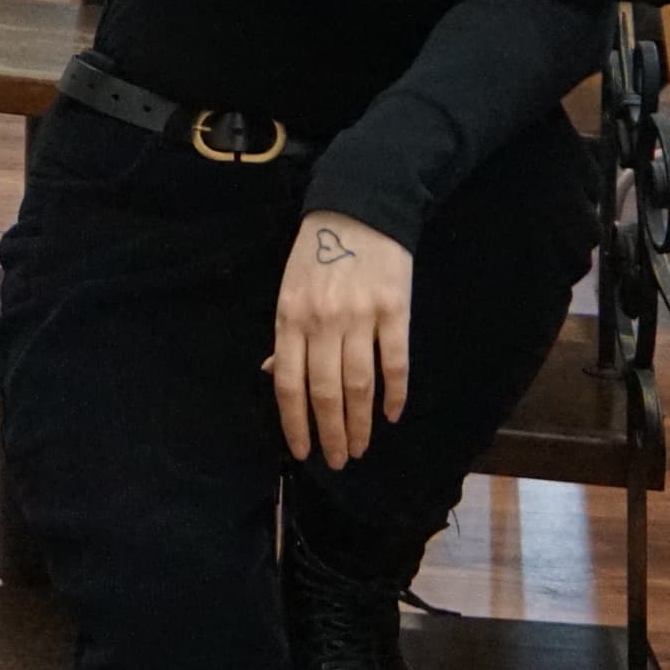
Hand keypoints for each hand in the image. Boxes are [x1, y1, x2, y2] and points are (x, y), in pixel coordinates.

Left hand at [270, 210, 412, 468]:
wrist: (361, 210)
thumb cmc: (318, 253)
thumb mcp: (289, 290)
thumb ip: (286, 336)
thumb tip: (274, 376)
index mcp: (290, 318)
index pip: (290, 385)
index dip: (295, 423)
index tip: (303, 452)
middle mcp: (322, 322)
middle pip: (325, 392)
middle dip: (332, 433)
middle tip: (340, 459)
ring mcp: (360, 317)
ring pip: (359, 384)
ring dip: (361, 422)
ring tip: (362, 447)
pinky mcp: (394, 311)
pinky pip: (394, 362)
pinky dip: (395, 393)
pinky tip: (392, 414)